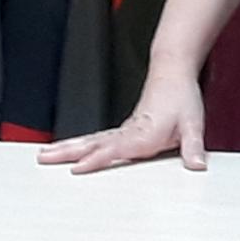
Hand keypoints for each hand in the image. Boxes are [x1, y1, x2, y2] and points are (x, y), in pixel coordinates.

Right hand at [41, 70, 206, 174]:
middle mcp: (128, 132)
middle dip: (66, 152)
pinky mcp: (121, 130)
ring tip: (42, 155)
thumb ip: (193, 147)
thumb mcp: (193, 124)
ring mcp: (122, 130)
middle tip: (43, 159)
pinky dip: (76, 146)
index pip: (115, 149)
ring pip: (88, 140)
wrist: (173, 73)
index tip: (78, 168)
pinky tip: (64, 152)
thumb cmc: (181, 97)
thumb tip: (196, 166)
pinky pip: (94, 139)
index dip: (96, 159)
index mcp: (143, 133)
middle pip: (91, 144)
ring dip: (64, 148)